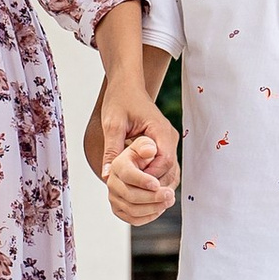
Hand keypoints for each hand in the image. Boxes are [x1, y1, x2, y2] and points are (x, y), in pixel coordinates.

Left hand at [92, 72, 176, 211]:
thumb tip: (107, 175)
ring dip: (153, 184)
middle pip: (170, 171)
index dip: (150, 177)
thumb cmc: (120, 100)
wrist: (126, 85)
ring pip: (168, 172)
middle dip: (152, 185)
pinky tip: (135, 184)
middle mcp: (169, 138)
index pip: (165, 162)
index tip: (132, 185)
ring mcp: (167, 143)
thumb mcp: (112, 124)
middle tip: (131, 194)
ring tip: (133, 192)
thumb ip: (112, 149)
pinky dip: (151, 178)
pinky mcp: (161, 147)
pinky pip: (162, 168)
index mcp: (161, 131)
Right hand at [106, 133, 172, 226]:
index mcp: (117, 164)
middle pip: (130, 195)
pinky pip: (133, 219)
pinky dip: (149, 217)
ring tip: (168, 200)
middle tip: (169, 194)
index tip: (157, 184)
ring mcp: (114, 197)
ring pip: (132, 210)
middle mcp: (112, 182)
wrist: (136, 164)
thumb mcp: (145, 143)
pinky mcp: (119, 209)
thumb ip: (146, 145)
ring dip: (153, 208)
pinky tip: (160, 208)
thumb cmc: (142, 154)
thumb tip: (149, 151)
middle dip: (153, 197)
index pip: (127, 175)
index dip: (143, 181)